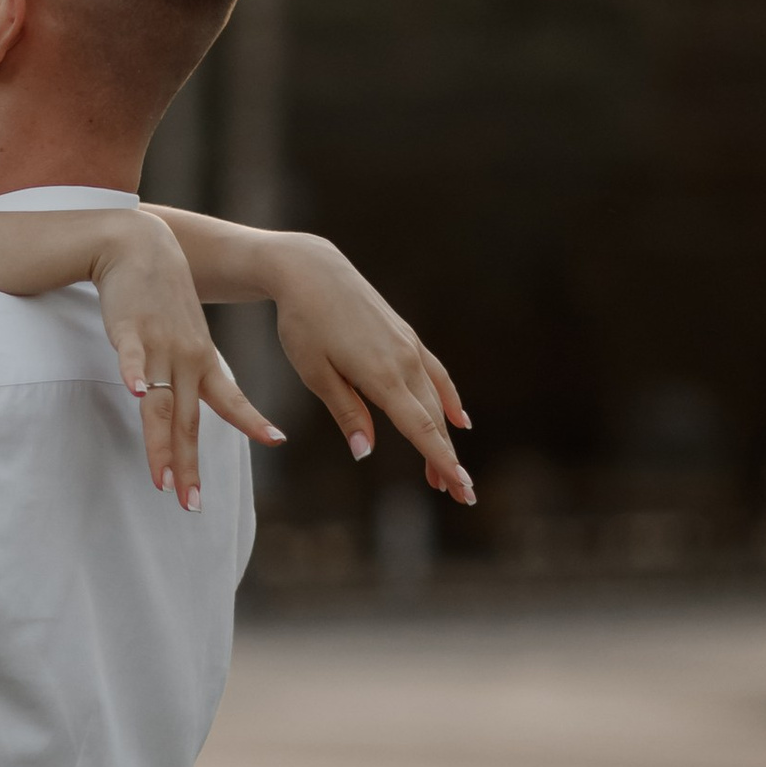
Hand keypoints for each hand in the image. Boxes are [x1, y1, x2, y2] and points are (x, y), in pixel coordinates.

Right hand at [88, 211, 282, 511]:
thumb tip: (193, 402)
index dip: (251, 420)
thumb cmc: (163, 294)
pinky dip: (134, 376)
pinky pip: (131, 357)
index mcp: (202, 361)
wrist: (141, 243)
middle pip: (188, 422)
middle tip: (192, 506)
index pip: (230, 399)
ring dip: (161, 446)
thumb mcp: (187, 334)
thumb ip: (191, 369)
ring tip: (162, 483)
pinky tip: (135, 395)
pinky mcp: (128, 330)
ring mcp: (157, 346)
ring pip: (161, 406)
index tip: (275, 440)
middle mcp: (184, 360)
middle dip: (189, 467)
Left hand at [266, 236, 473, 501]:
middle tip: (460, 496)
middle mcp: (404, 361)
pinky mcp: (406, 336)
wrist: (311, 270)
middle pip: (433, 421)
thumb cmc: (303, 323)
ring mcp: (409, 346)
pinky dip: (449, 399)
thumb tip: (365, 452)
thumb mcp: (315, 372)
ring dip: (444, 437)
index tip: (462, 489)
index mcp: (381, 375)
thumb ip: (345, 412)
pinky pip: (436, 374)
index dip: (441, 461)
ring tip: (446, 472)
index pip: (420, 428)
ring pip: (435, 400)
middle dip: (446, 460)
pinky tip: (459, 419)